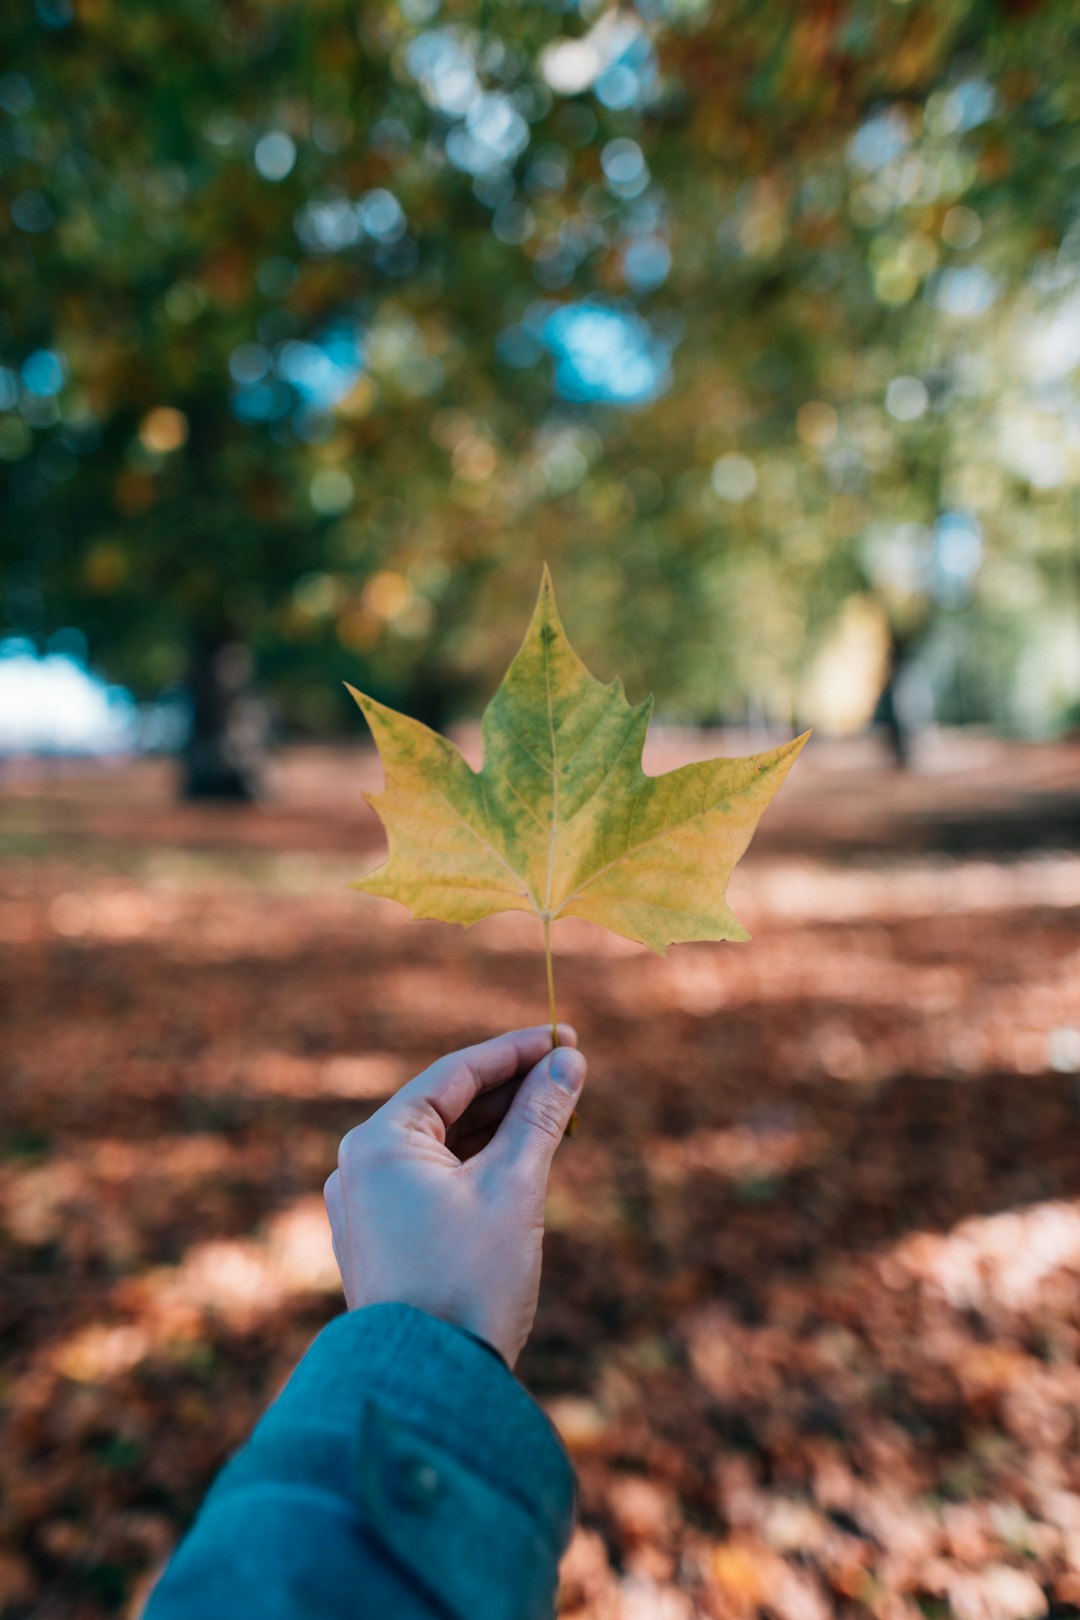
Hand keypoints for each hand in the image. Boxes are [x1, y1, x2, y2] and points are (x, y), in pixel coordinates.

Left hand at [324, 1026, 586, 1367]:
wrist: (428, 1388)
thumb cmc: (469, 1281)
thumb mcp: (514, 1187)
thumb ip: (540, 1115)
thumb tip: (568, 1061)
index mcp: (377, 1143)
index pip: (454, 1073)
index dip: (515, 1051)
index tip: (565, 1036)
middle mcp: (358, 1167)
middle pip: (445, 1106)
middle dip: (509, 1088)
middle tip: (568, 1068)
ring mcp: (365, 1207)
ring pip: (440, 1146)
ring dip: (496, 1126)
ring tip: (555, 1109)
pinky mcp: (379, 1242)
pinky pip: (430, 1182)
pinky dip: (475, 1165)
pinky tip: (519, 1159)